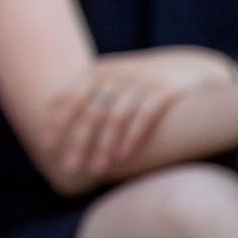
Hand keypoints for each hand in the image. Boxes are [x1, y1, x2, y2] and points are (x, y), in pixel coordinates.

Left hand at [46, 48, 236, 179]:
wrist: (191, 68)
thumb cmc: (143, 81)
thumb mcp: (113, 79)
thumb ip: (87, 93)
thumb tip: (52, 110)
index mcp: (98, 72)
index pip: (70, 98)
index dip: (57, 122)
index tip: (46, 146)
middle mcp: (116, 74)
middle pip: (90, 111)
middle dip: (77, 141)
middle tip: (69, 167)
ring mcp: (140, 81)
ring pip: (114, 117)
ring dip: (103, 145)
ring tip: (96, 169)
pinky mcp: (164, 90)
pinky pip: (144, 116)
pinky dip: (132, 136)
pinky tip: (123, 156)